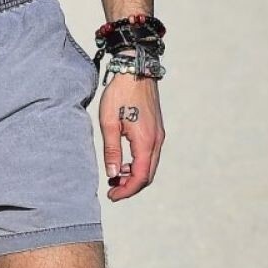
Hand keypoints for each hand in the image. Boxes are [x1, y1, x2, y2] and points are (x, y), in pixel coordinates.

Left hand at [99, 75, 163, 200]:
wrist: (136, 71)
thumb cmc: (119, 94)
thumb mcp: (109, 122)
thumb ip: (112, 150)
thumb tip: (112, 175)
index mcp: (146, 142)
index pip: (140, 177)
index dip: (126, 191)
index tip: (111, 196)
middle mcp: (156, 141)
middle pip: (147, 175)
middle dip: (130, 187)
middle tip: (111, 190)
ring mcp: (158, 136)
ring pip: (149, 166)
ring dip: (133, 176)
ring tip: (114, 177)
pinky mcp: (156, 130)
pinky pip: (149, 155)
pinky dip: (137, 164)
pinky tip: (123, 163)